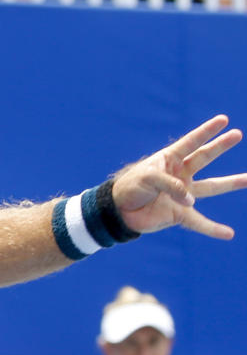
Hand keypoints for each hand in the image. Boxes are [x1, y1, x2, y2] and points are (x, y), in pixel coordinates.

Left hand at [113, 115, 246, 238]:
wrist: (119, 211)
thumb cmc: (130, 187)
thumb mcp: (147, 178)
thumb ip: (170, 184)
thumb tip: (190, 200)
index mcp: (169, 160)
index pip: (190, 142)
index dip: (206, 131)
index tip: (223, 120)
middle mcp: (180, 174)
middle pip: (204, 157)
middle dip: (220, 146)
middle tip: (237, 134)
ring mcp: (183, 194)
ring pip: (212, 187)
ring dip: (232, 183)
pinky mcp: (181, 214)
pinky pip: (200, 222)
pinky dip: (213, 229)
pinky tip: (228, 234)